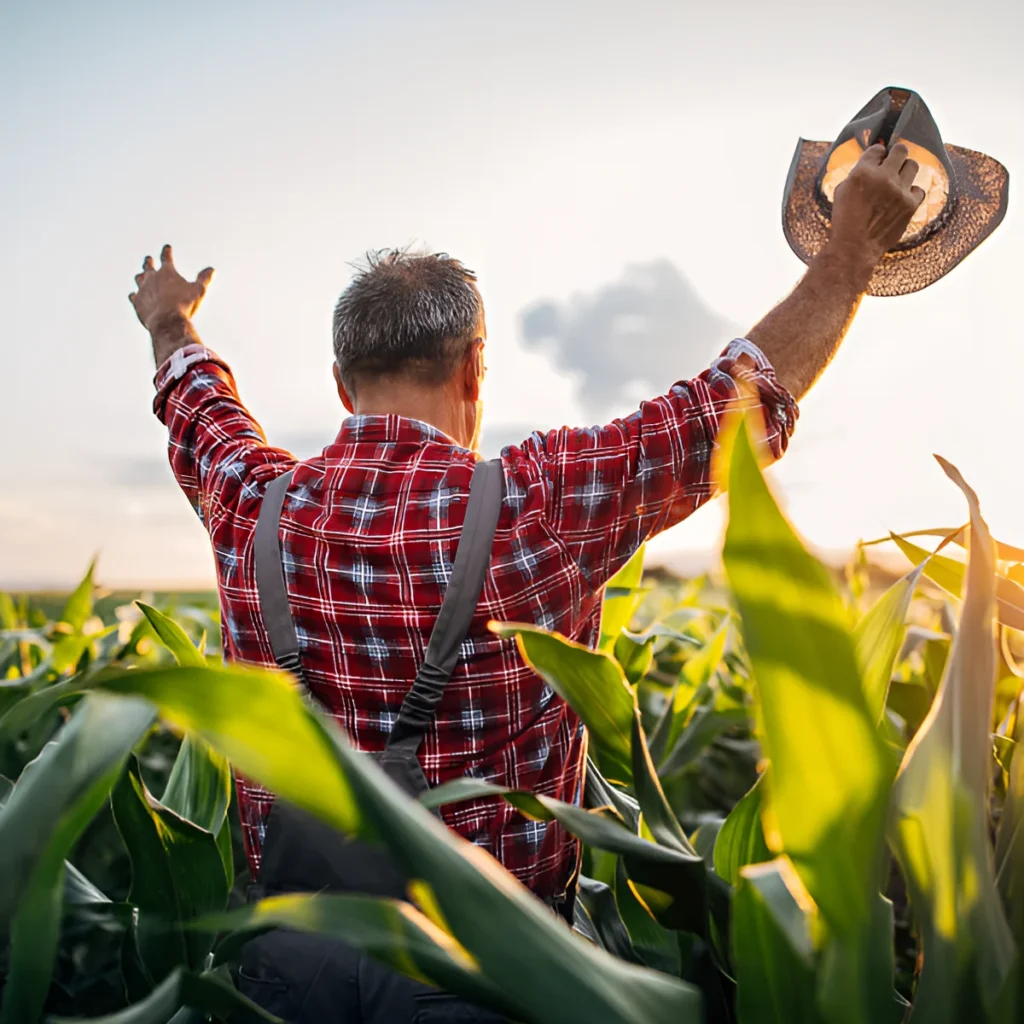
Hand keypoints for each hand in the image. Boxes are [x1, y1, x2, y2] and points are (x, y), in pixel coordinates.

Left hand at [129, 244, 213, 334]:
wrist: (166, 320)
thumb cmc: (184, 304)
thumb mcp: (198, 291)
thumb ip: (204, 279)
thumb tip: (211, 270)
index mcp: (167, 272)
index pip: (166, 257)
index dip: (167, 252)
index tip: (166, 248)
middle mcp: (152, 277)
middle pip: (148, 266)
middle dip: (149, 262)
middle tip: (149, 259)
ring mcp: (142, 289)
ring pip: (138, 279)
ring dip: (141, 277)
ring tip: (140, 276)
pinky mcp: (137, 301)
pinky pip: (133, 296)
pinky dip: (135, 295)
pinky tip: (134, 295)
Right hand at [827, 142, 926, 275]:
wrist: (855, 248)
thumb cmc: (845, 221)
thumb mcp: (842, 192)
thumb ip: (857, 175)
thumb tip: (870, 165)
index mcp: (862, 172)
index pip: (877, 149)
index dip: (878, 154)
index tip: (878, 159)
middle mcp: (883, 177)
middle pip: (901, 150)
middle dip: (896, 154)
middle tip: (893, 161)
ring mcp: (899, 190)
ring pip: (913, 166)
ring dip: (905, 170)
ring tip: (898, 180)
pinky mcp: (910, 204)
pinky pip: (918, 189)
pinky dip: (911, 192)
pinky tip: (902, 199)